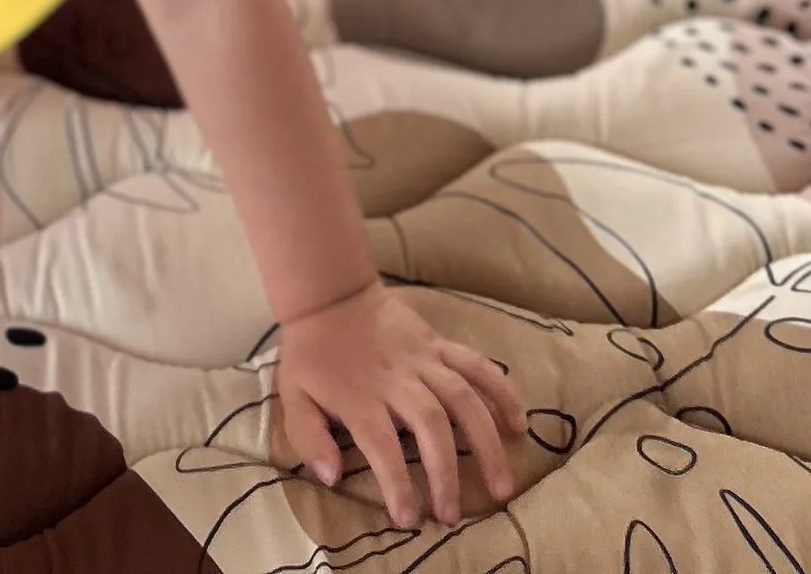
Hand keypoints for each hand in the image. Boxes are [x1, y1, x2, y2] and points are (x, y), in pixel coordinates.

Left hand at [275, 283, 522, 531]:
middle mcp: (396, 378)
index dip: (398, 483)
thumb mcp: (292, 396)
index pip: (382, 445)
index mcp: (359, 396)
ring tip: (502, 485)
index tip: (409, 519)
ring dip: (486, 442)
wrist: (329, 292)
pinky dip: (501, 390)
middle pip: (431, 425)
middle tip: (453, 515)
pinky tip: (518, 421)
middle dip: (446, 473)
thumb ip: (308, 438)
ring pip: (462, 397)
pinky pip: (476, 364)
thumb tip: (330, 477)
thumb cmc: (312, 353)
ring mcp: (422, 359)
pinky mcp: (438, 344)